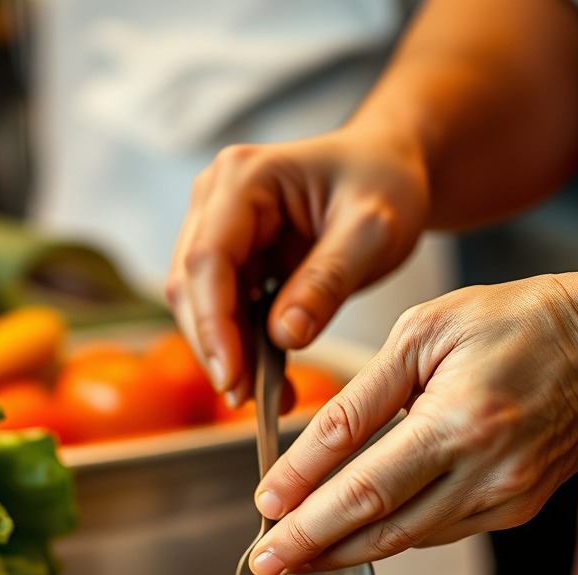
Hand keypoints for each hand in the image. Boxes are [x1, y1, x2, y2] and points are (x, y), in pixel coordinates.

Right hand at [165, 126, 428, 405]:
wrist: (387, 170)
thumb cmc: (384, 184)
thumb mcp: (373, 230)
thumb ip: (329, 281)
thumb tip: (285, 336)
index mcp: (243, 177)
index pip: (208, 260)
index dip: (214, 326)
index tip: (234, 379)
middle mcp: (215, 200)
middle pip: (190, 287)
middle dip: (216, 349)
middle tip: (249, 400)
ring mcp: (215, 229)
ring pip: (198, 306)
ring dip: (226, 355)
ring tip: (269, 397)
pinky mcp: (228, 259)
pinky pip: (220, 312)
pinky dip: (241, 349)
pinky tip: (271, 378)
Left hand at [247, 273, 577, 574]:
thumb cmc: (517, 323)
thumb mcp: (425, 333)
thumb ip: (363, 396)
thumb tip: (306, 450)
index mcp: (458, 421)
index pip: (359, 477)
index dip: (304, 499)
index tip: (264, 513)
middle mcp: (484, 473)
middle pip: (377, 525)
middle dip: (311, 548)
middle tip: (264, 562)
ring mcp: (503, 499)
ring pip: (404, 540)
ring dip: (344, 551)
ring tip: (296, 555)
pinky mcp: (514, 511)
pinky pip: (435, 533)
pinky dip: (389, 535)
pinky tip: (354, 535)